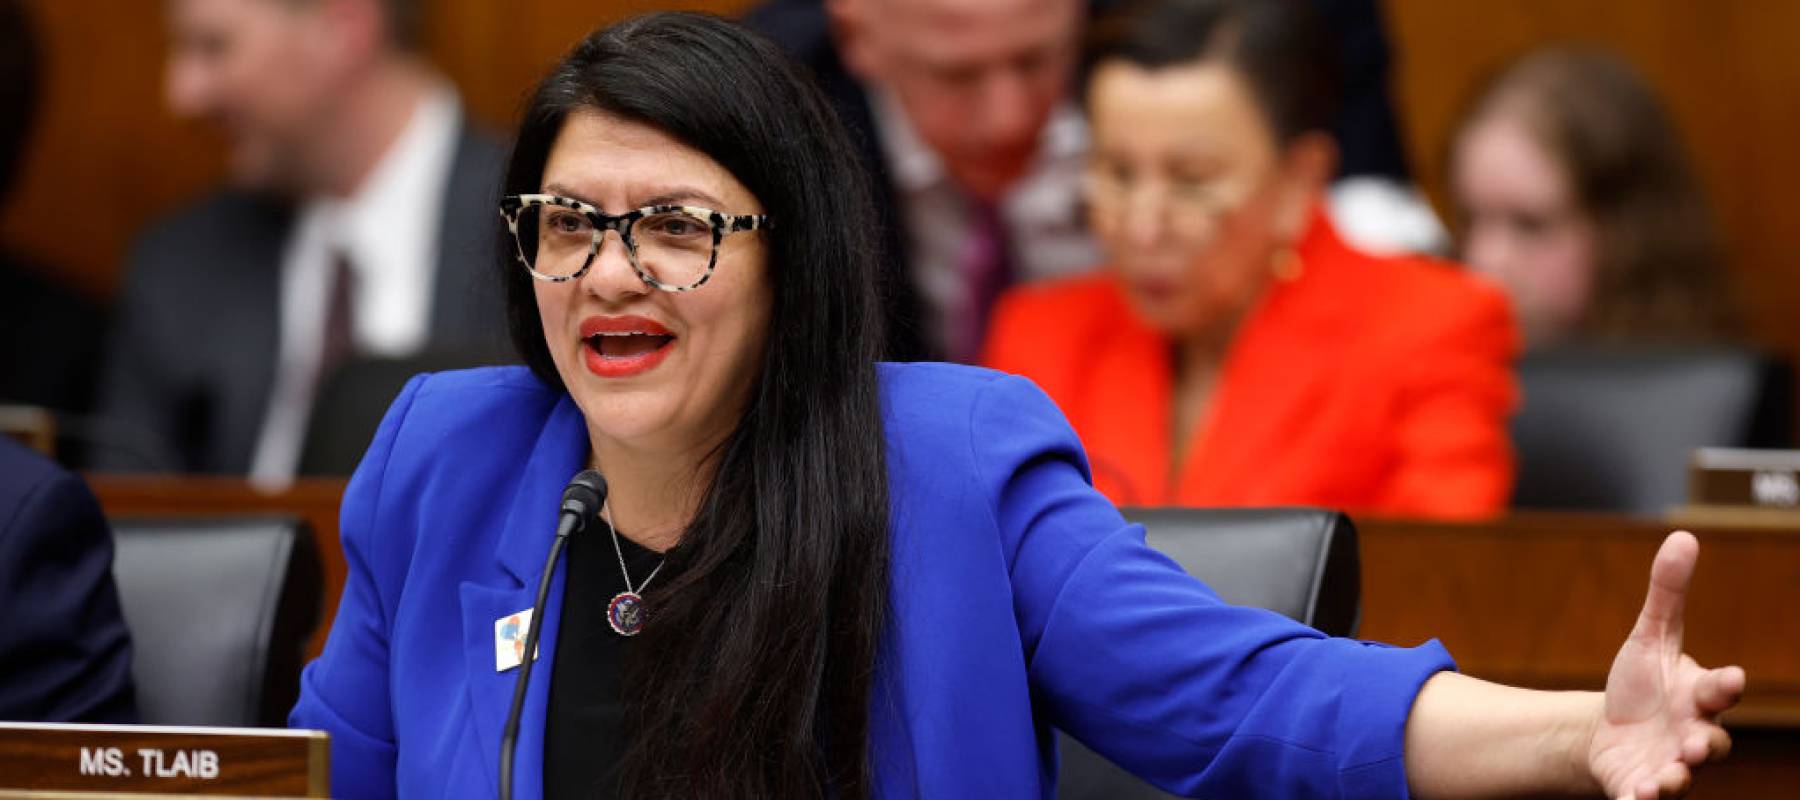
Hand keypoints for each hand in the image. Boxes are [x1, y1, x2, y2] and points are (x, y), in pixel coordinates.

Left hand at [1587, 531, 1745, 798]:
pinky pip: (1646, 799)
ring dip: (1676, 778)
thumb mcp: (1650, 637)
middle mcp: (1693, 733)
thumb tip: (1684, 534)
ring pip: (1683, 776)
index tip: (1731, 677)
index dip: (1725, 684)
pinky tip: (1632, 799)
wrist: (1610, 732)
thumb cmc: (1642, 684)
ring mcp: (1672, 765)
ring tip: (1663, 779)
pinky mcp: (1641, 787)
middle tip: (1696, 744)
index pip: (1719, 688)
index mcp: (1699, 695)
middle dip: (1707, 742)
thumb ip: (1667, 594)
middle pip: (1712, 741)